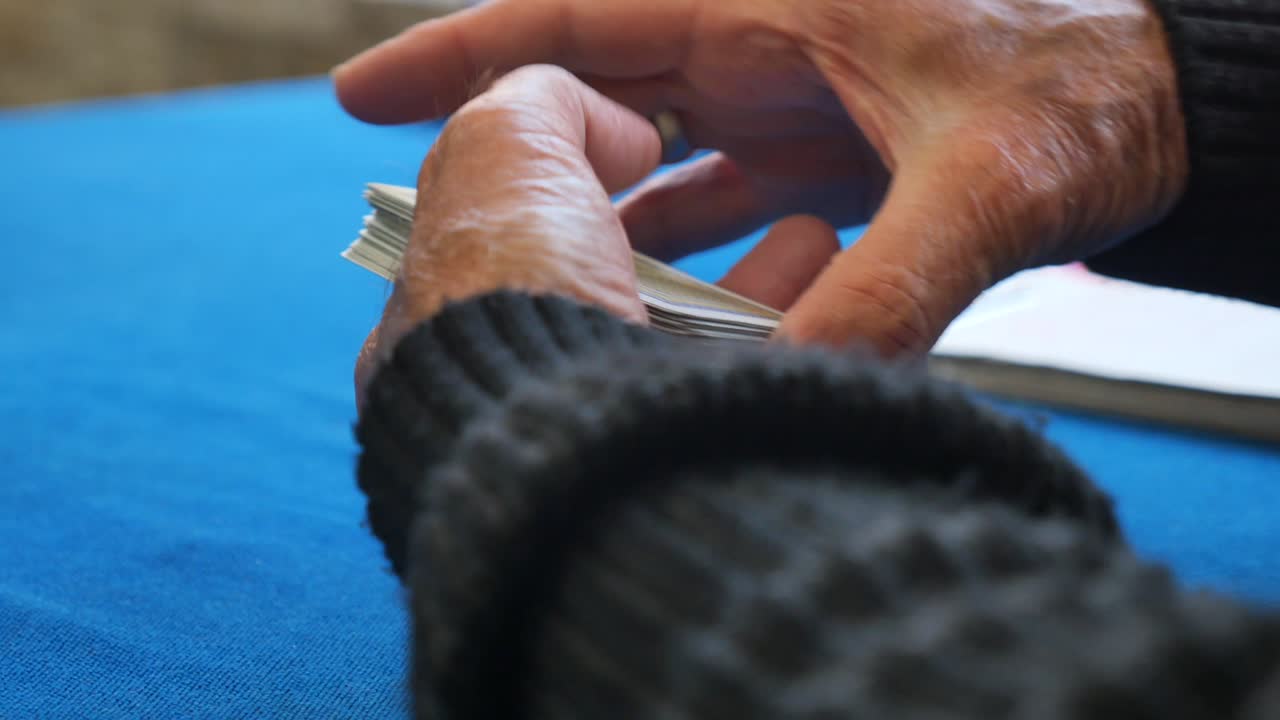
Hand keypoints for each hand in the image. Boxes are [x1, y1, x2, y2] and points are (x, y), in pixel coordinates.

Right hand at [335, 0, 1187, 353]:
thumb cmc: (1096, 84)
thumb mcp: (987, 183)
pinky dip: (689, 254)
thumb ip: (887, 288)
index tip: (361, 96)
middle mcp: (762, 40)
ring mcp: (789, 97)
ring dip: (605, 227)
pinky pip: (723, 202)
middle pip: (596, 95)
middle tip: (434, 230)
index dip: (461, 52)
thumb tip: (794, 389)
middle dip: (516, 158)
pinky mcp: (825, 151)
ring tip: (545, 290)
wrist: (1175, 97)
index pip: (578, 13)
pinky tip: (664, 308)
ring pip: (656, 160)